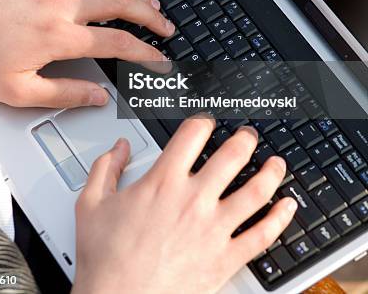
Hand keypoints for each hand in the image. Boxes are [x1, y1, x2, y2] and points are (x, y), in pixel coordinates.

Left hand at [0, 0, 173, 107]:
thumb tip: (98, 96)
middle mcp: (60, 4)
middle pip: (121, 4)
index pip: (117, 42)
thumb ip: (64, 93)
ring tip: (152, 2)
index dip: (145, 53)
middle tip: (166, 27)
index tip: (159, 59)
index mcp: (57, 36)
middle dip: (150, 16)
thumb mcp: (17, 91)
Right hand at [72, 120, 297, 293]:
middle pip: (232, 155)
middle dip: (245, 139)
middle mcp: (193, 200)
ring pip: (256, 191)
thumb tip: (120, 147)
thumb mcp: (91, 203)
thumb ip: (105, 168)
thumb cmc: (105, 259)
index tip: (207, 122)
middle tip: (249, 135)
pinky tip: (288, 206)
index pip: (193, 134)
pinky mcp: (225, 258)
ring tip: (277, 162)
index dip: (204, 120)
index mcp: (163, 182)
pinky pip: (262, 235)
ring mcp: (213, 229)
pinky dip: (280, 218)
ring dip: (271, 172)